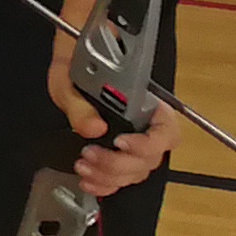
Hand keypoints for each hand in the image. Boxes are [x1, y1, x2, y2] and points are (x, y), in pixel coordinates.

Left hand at [47, 20, 180, 190]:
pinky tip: (89, 182)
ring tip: (83, 168)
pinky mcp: (116, 151)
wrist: (70, 50)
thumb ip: (79, 102)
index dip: (148, 143)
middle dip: (120, 164)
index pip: (166, 130)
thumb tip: (93, 129)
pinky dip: (106, 185)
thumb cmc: (76, 54)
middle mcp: (145, 122)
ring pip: (137, 171)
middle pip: (151, 158)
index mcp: (146, 100)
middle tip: (90, 156)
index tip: (120, 142)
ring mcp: (132, 139)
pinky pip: (121, 177)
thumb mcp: (69, 73)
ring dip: (110, 177)